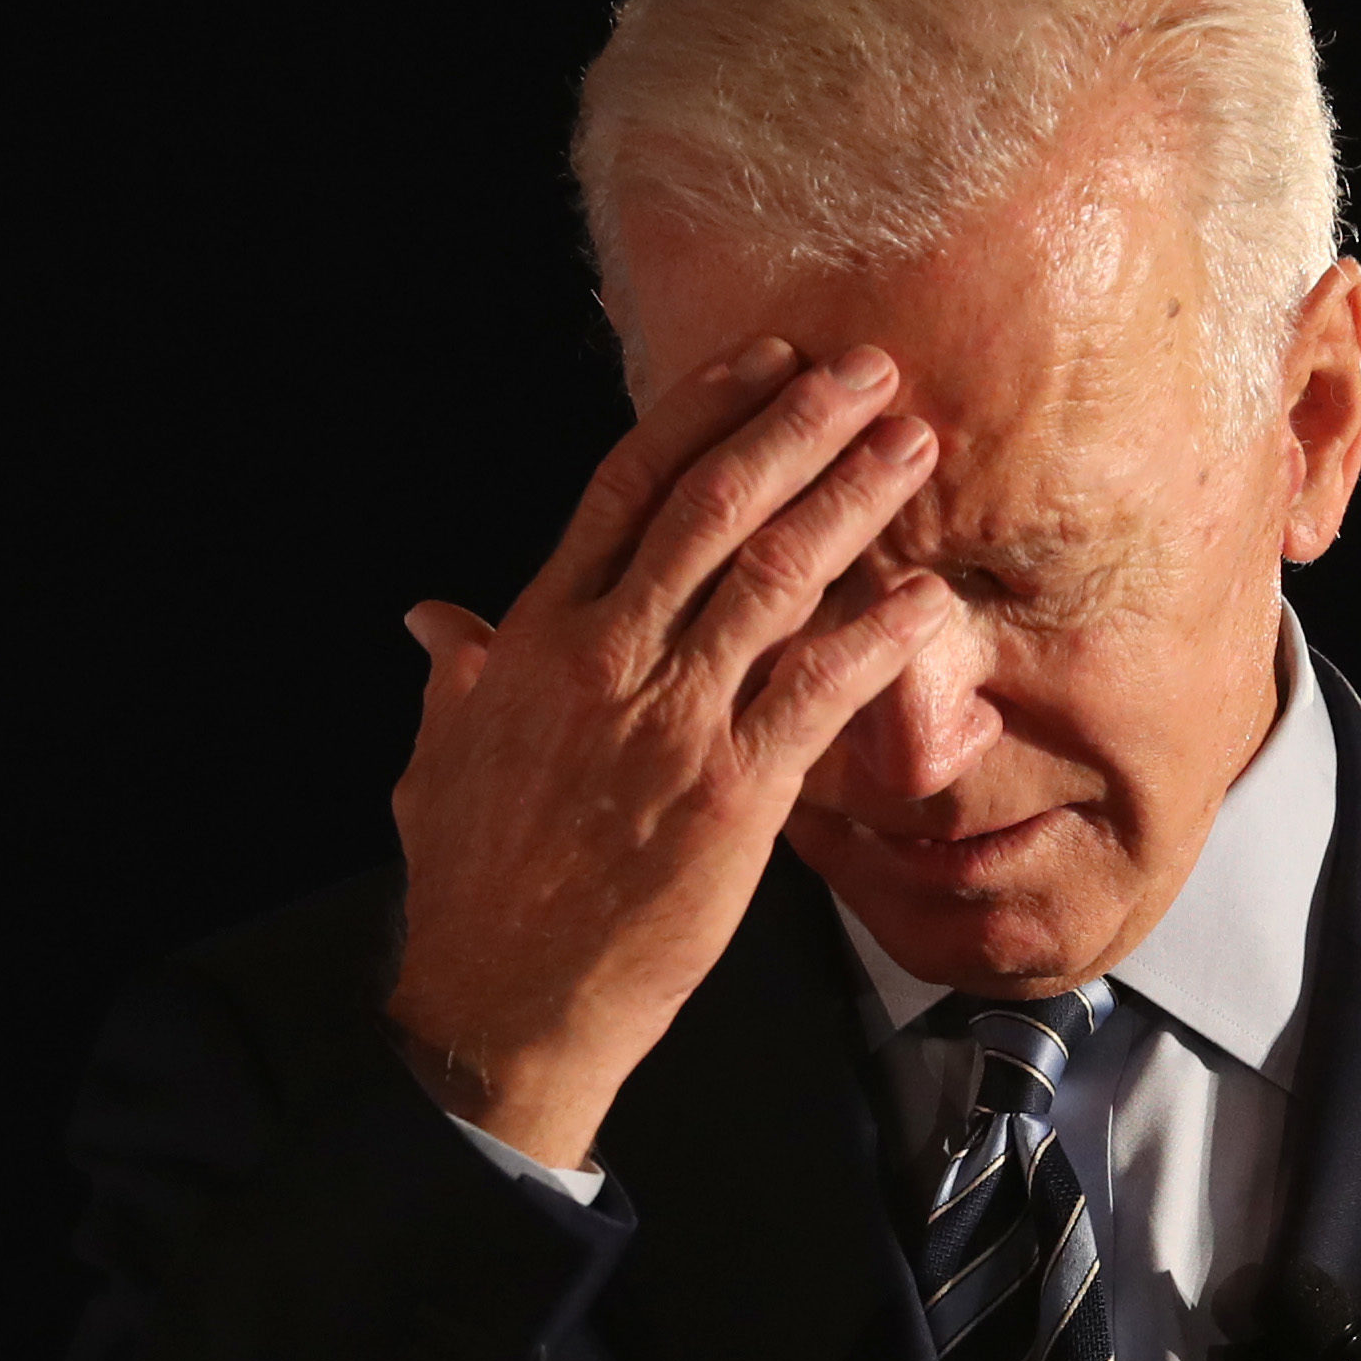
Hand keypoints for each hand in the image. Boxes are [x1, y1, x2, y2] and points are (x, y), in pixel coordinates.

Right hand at [383, 340, 946, 1168]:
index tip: (763, 362)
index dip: (702, 412)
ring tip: (914, 446)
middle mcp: (606, 656)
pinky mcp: (735, 791)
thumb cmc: (474, 882)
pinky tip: (927, 597)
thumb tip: (434, 618)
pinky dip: (880, 635)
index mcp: (535, 635)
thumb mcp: (440, 755)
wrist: (504, 998)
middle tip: (869, 372)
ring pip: (775, 575)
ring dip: (853, 500)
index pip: (625, 487)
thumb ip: (457, 674)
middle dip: (800, 427)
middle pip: (715, 507)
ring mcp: (674, 719)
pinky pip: (823, 689)